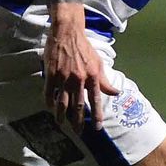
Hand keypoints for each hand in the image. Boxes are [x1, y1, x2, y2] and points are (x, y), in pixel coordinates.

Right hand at [42, 10, 119, 130]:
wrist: (68, 32)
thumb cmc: (84, 48)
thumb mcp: (98, 63)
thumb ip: (105, 80)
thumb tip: (116, 93)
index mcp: (92, 77)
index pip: (95, 101)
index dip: (96, 115)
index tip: (96, 127)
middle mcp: (79, 79)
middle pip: (78, 105)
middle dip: (78, 121)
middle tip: (78, 132)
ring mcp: (64, 77)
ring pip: (62, 102)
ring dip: (62, 115)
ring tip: (61, 124)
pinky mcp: (52, 74)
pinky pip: (50, 92)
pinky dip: (49, 101)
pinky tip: (50, 107)